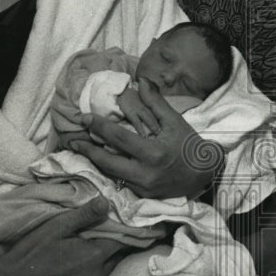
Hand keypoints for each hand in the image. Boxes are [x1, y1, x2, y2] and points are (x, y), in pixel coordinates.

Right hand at [0, 196, 130, 275]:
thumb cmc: (30, 254)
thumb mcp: (55, 228)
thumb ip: (84, 215)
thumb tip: (107, 201)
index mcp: (93, 258)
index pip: (121, 241)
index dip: (120, 230)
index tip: (116, 223)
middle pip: (114, 257)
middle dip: (108, 246)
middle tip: (95, 236)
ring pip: (103, 272)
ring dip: (97, 262)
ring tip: (80, 253)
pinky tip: (71, 270)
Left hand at [69, 77, 221, 199]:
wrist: (204, 173)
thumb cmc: (189, 144)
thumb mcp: (174, 121)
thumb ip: (155, 102)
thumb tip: (141, 81)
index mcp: (153, 153)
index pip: (119, 138)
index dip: (99, 127)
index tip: (84, 118)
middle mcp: (145, 173)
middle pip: (107, 162)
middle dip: (87, 150)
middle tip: (72, 139)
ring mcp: (142, 187)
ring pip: (110, 174)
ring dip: (93, 161)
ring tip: (79, 148)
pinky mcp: (142, 195)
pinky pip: (119, 182)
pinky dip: (107, 170)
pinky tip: (98, 161)